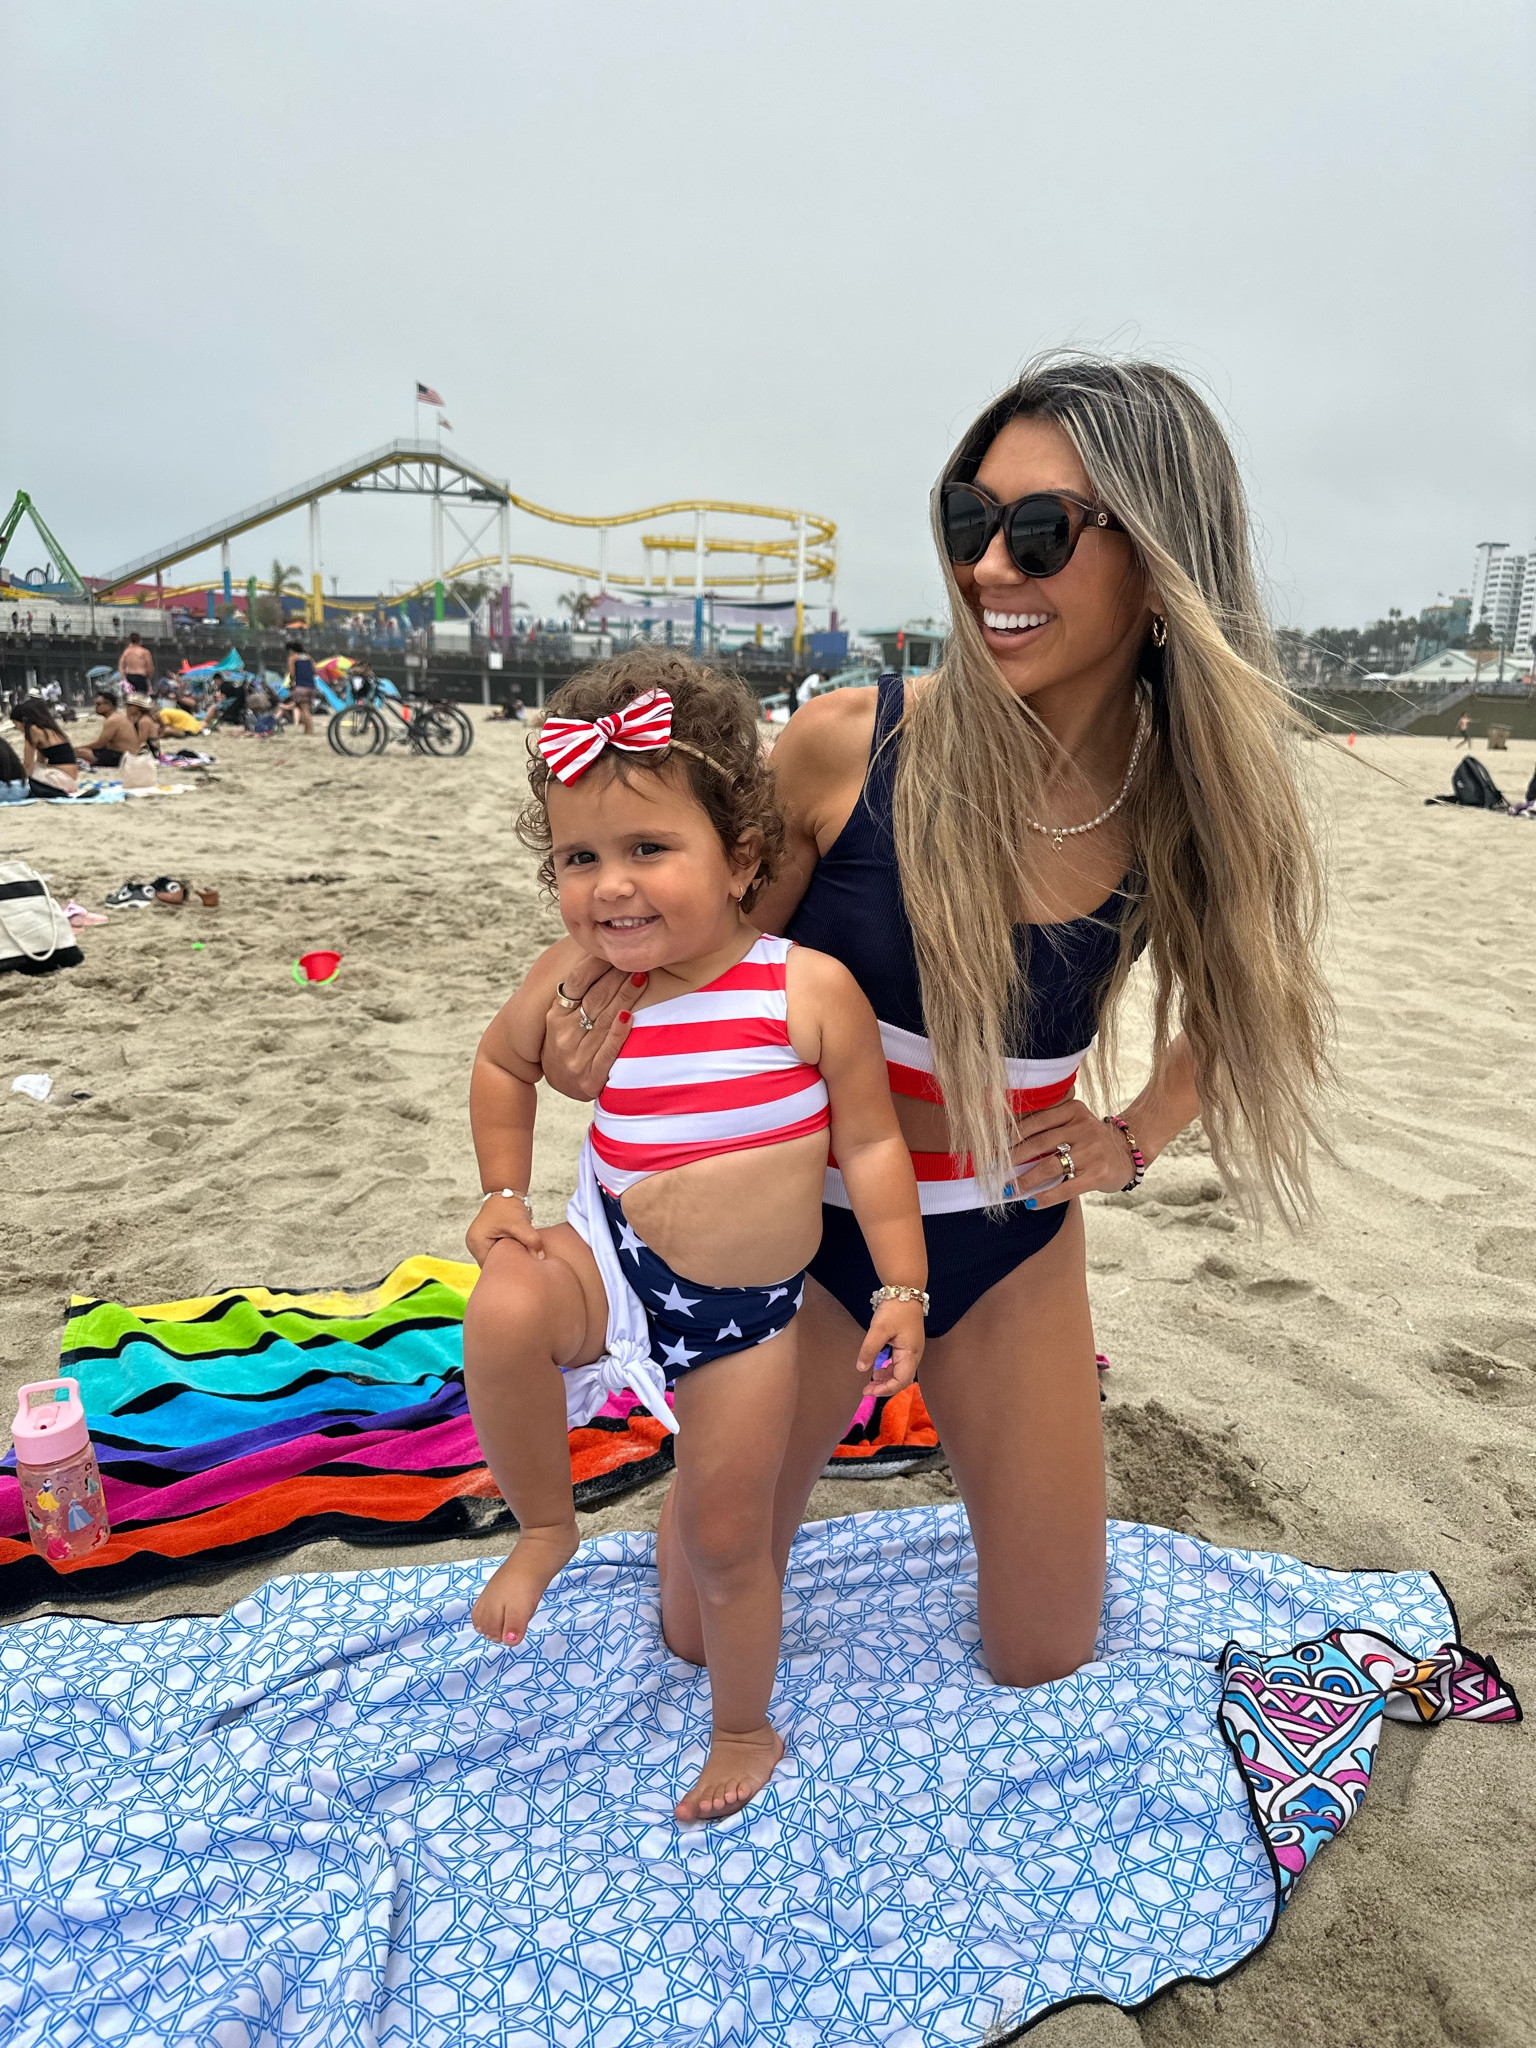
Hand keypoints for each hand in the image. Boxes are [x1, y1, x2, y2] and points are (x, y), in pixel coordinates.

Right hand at [466, 1195, 545, 1266]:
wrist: (506, 1192)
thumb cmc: (509, 1207)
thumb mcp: (520, 1223)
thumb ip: (531, 1240)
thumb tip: (541, 1257)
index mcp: (477, 1243)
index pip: (492, 1266)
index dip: (508, 1268)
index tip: (525, 1268)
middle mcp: (474, 1245)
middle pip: (492, 1264)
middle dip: (508, 1265)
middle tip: (526, 1266)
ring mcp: (479, 1244)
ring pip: (495, 1260)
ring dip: (508, 1259)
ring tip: (523, 1257)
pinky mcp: (486, 1242)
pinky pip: (497, 1254)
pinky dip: (508, 1254)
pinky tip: (519, 1252)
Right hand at [541, 953, 646, 1101]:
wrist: (563, 1084)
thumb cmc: (570, 1042)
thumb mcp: (563, 1018)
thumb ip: (579, 992)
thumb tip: (601, 953)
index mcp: (555, 1016)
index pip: (577, 982)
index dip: (597, 964)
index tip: (615, 949)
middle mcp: (563, 1035)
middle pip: (595, 998)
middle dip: (618, 976)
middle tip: (638, 959)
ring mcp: (576, 1058)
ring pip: (604, 1020)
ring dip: (625, 996)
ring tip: (642, 977)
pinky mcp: (590, 1078)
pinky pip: (608, 1051)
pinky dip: (618, 1033)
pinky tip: (629, 1015)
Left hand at [856, 1300, 924, 1391]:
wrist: (905, 1291)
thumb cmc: (895, 1309)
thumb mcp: (879, 1329)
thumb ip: (870, 1349)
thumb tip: (861, 1369)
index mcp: (910, 1353)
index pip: (901, 1380)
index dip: (885, 1389)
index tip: (868, 1390)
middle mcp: (914, 1355)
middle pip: (902, 1379)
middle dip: (885, 1387)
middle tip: (867, 1389)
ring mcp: (911, 1350)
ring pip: (900, 1372)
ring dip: (886, 1379)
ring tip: (871, 1381)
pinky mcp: (907, 1345)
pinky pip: (899, 1364)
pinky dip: (888, 1370)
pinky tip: (877, 1369)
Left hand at [1005, 1096, 1136, 1209]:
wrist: (1129, 1152)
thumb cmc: (1091, 1139)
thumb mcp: (1075, 1122)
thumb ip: (1049, 1126)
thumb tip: (1008, 1143)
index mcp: (1073, 1110)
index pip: (1036, 1121)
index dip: (1011, 1136)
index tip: (992, 1148)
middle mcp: (1083, 1127)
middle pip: (1039, 1143)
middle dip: (1012, 1159)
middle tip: (993, 1170)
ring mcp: (1092, 1151)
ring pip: (1049, 1166)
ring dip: (1024, 1180)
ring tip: (1009, 1189)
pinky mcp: (1098, 1174)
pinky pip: (1066, 1188)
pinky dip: (1045, 1197)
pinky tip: (1031, 1203)